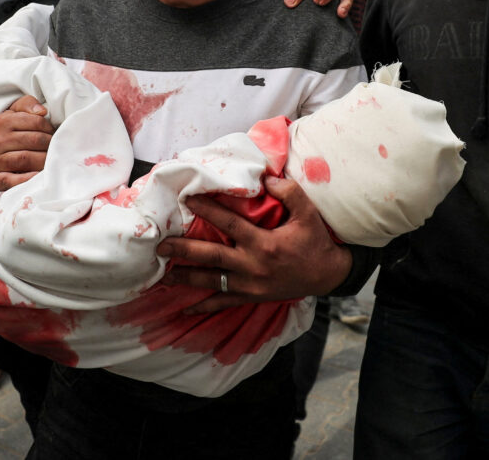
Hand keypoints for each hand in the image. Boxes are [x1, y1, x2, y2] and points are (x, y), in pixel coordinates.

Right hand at [0, 94, 54, 190]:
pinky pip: (12, 180)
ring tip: (52, 162)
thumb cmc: (12, 134)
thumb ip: (28, 104)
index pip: (37, 122)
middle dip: (50, 145)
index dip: (50, 129)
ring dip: (44, 161)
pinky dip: (28, 179)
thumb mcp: (17, 113)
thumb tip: (42, 111)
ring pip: (26, 159)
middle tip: (57, 150)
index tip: (54, 135)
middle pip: (34, 140)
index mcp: (2, 121)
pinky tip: (39, 177)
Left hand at [156, 175, 351, 313]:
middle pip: (211, 256)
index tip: (187, 199)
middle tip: (160, 245)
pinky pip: (224, 303)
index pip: (228, 223)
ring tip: (163, 274)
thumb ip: (289, 192)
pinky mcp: (252, 296)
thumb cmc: (315, 242)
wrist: (328, 275)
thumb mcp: (308, 213)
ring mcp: (250, 285)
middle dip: (183, 251)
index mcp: (264, 243)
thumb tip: (266, 178)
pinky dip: (205, 307)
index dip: (207, 209)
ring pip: (212, 281)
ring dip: (186, 278)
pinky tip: (186, 310)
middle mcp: (252, 265)